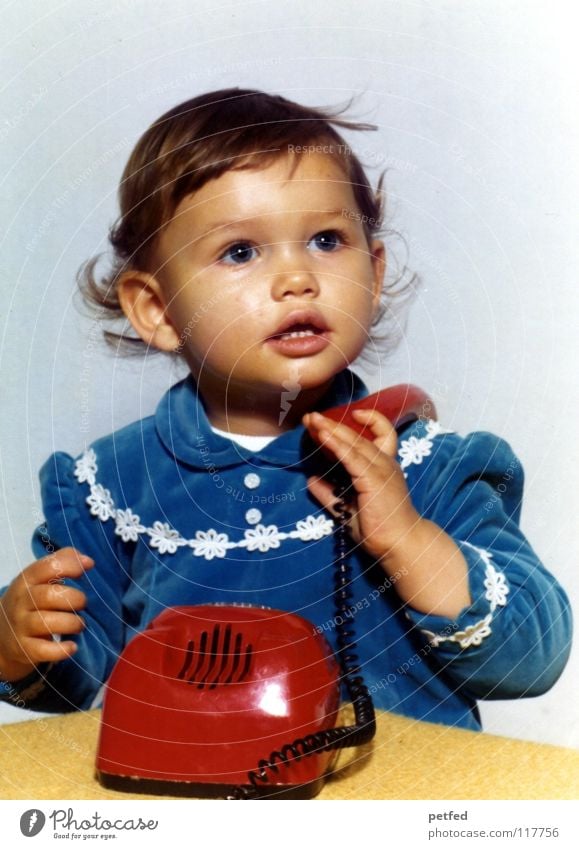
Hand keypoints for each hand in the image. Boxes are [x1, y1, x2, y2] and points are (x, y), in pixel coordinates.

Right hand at [0, 548, 93, 681]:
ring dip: (71, 623)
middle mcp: (21, 601)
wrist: (2, 635)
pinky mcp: (24, 649)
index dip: (70, 565)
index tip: (89, 566)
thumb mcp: (40, 580)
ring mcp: (21, 626)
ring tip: (80, 624)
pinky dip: (61, 650)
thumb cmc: (32, 602)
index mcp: (27, 580)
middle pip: (49, 595)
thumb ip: (62, 562)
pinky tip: (73, 647)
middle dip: (74, 598)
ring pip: (46, 622)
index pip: (46, 567)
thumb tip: (88, 560)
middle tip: (83, 604)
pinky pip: (43, 650)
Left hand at [303, 409, 470, 616]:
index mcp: (383, 467)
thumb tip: (311, 478)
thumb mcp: (347, 506)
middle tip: (310, 417)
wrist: (398, 544)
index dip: (370, 420)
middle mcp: (385, 463)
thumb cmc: (378, 527)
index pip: (383, 434)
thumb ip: (329, 492)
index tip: (352, 414)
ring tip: (311, 420)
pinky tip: (322, 435)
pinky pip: (351, 457)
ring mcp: (381, 469)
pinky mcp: (373, 478)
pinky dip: (335, 444)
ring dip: (330, 429)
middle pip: (358, 436)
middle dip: (333, 424)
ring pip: (353, 442)